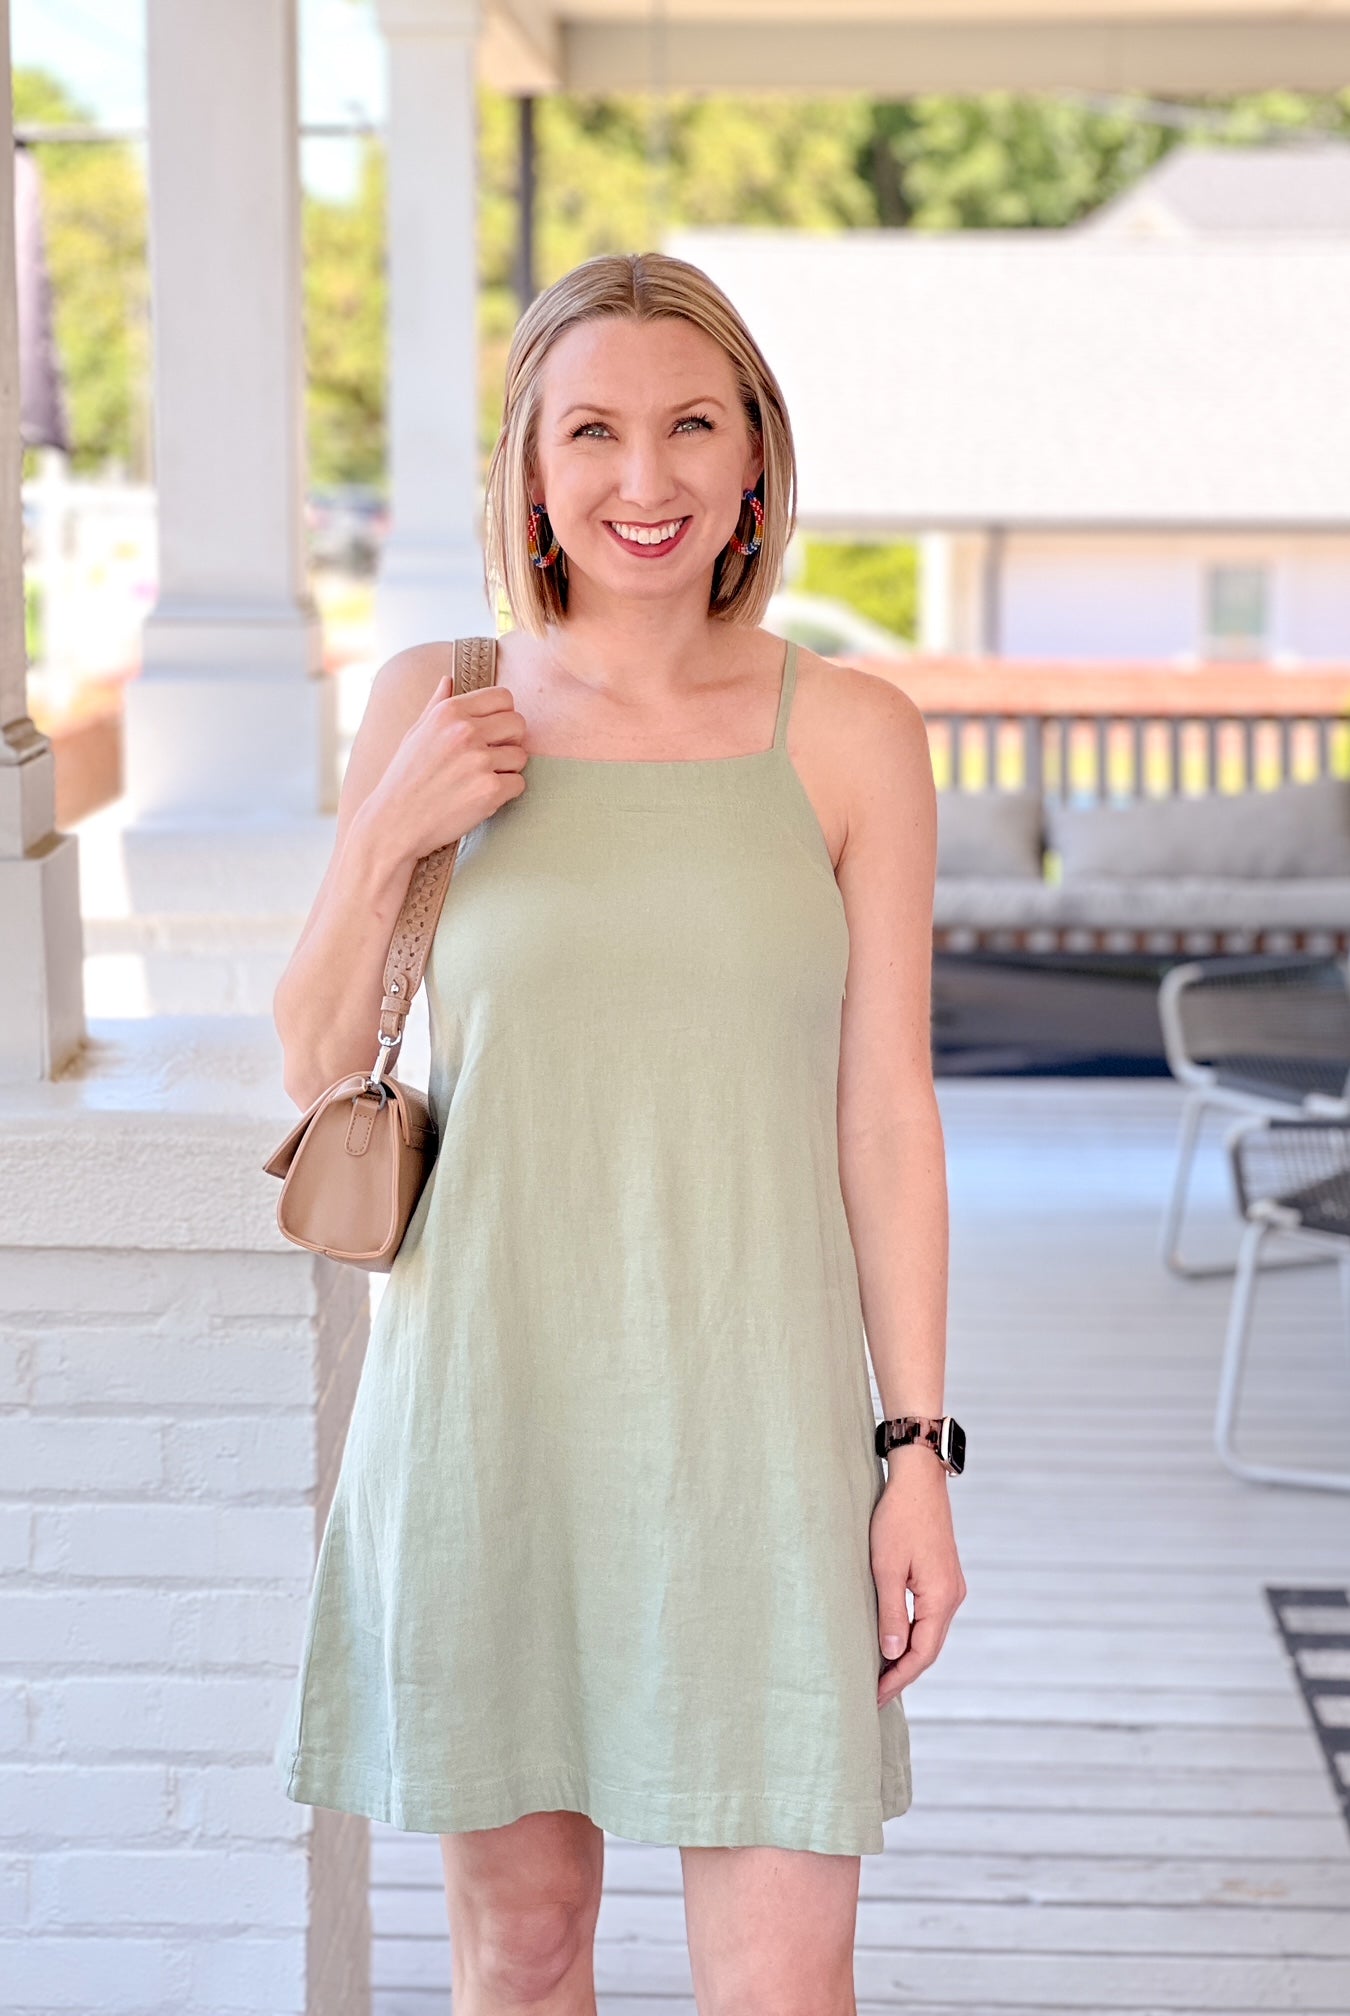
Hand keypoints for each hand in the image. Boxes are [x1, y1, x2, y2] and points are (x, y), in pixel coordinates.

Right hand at [362, 672, 528, 866]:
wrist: (394, 823)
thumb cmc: (404, 779)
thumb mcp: (415, 734)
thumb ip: (437, 705)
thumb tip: (448, 680)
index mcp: (449, 712)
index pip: (503, 697)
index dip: (502, 715)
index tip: (492, 732)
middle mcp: (466, 731)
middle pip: (518, 724)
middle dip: (510, 741)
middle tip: (490, 759)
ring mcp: (479, 760)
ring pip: (521, 756)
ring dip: (507, 770)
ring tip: (479, 781)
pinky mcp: (489, 790)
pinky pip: (519, 784)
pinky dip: (505, 794)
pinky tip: (480, 798)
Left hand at [871, 1449, 965, 1707]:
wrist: (918, 1479)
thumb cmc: (898, 1518)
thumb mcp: (886, 1567)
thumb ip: (890, 1613)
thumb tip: (891, 1653)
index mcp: (941, 1598)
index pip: (921, 1654)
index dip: (898, 1678)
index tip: (875, 1696)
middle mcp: (952, 1597)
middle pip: (930, 1649)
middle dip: (903, 1673)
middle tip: (875, 1694)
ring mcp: (951, 1587)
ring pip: (931, 1634)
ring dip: (908, 1655)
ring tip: (882, 1674)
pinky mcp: (944, 1577)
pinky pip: (931, 1618)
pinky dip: (914, 1635)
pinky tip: (896, 1641)